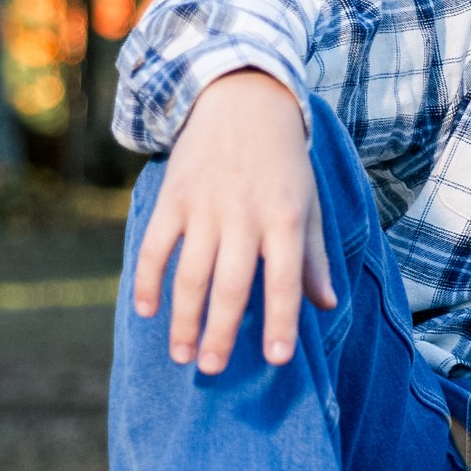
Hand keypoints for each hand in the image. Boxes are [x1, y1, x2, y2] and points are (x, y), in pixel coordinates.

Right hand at [131, 71, 336, 373]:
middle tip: (212, 369)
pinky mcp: (174, 198)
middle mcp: (245, 216)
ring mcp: (205, 207)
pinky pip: (155, 247)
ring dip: (183, 320)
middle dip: (220, 333)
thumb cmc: (283, 163)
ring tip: (181, 354)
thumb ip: (314, 256)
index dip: (281, 321)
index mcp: (285, 219)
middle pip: (230, 286)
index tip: (276, 360)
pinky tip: (145, 311)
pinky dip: (147, 281)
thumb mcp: (308, 204)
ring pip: (190, 275)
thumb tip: (325, 305)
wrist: (243, 101)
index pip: (284, 281)